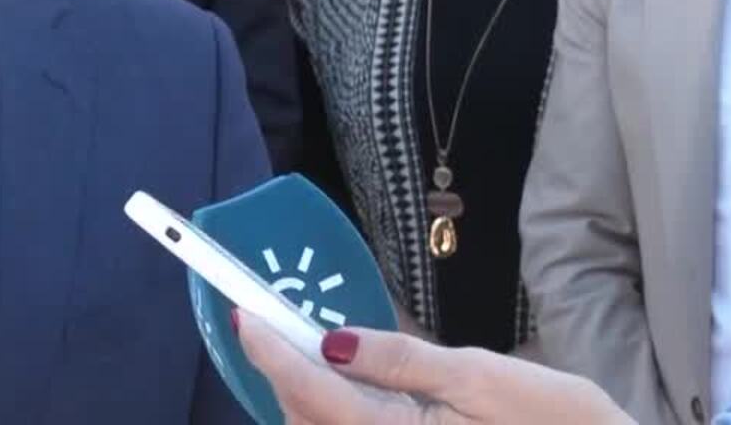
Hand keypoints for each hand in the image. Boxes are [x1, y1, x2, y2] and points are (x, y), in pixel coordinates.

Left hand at [235, 312, 631, 424]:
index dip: (272, 353)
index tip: (245, 316)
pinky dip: (334, 422)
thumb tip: (335, 340)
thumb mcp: (484, 377)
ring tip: (314, 362)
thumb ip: (404, 361)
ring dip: (306, 406)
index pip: (312, 395)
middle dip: (286, 380)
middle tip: (280, 331)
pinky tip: (351, 398)